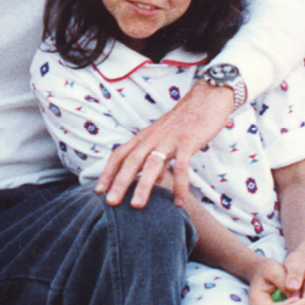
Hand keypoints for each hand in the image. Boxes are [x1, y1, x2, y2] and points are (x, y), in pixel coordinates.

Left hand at [96, 82, 233, 208]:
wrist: (206, 98)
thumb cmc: (185, 122)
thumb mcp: (165, 139)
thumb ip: (156, 159)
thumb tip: (153, 182)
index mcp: (144, 136)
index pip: (120, 154)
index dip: (108, 172)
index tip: (98, 190)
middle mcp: (152, 137)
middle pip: (131, 160)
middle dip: (119, 182)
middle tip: (110, 203)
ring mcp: (170, 139)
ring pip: (152, 164)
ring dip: (143, 185)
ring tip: (137, 206)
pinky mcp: (187, 142)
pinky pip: (182, 167)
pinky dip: (180, 185)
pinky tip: (179, 203)